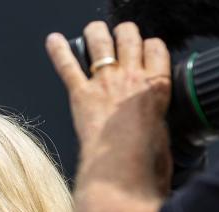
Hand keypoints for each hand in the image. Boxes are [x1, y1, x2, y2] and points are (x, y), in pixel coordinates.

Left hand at [46, 21, 172, 193]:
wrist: (120, 173)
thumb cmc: (145, 163)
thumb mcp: (165, 139)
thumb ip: (159, 125)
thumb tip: (156, 133)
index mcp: (156, 86)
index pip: (156, 48)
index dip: (149, 45)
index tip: (145, 49)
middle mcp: (131, 77)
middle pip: (129, 37)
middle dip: (124, 32)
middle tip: (119, 36)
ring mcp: (104, 83)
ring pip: (100, 41)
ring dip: (96, 32)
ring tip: (93, 30)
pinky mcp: (80, 95)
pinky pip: (68, 66)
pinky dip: (59, 51)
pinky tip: (52, 40)